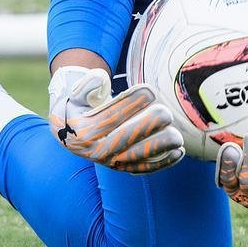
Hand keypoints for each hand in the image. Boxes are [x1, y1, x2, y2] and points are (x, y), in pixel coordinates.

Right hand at [47, 66, 183, 172]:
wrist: (69, 133)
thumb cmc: (78, 107)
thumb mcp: (75, 93)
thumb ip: (87, 83)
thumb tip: (100, 78)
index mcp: (84, 130)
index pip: (112, 116)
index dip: (133, 102)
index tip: (150, 91)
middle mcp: (96, 150)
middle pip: (128, 138)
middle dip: (150, 125)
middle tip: (166, 113)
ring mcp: (110, 161)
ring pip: (138, 157)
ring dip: (160, 148)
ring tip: (177, 137)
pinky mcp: (121, 168)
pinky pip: (143, 168)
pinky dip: (162, 163)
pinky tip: (178, 153)